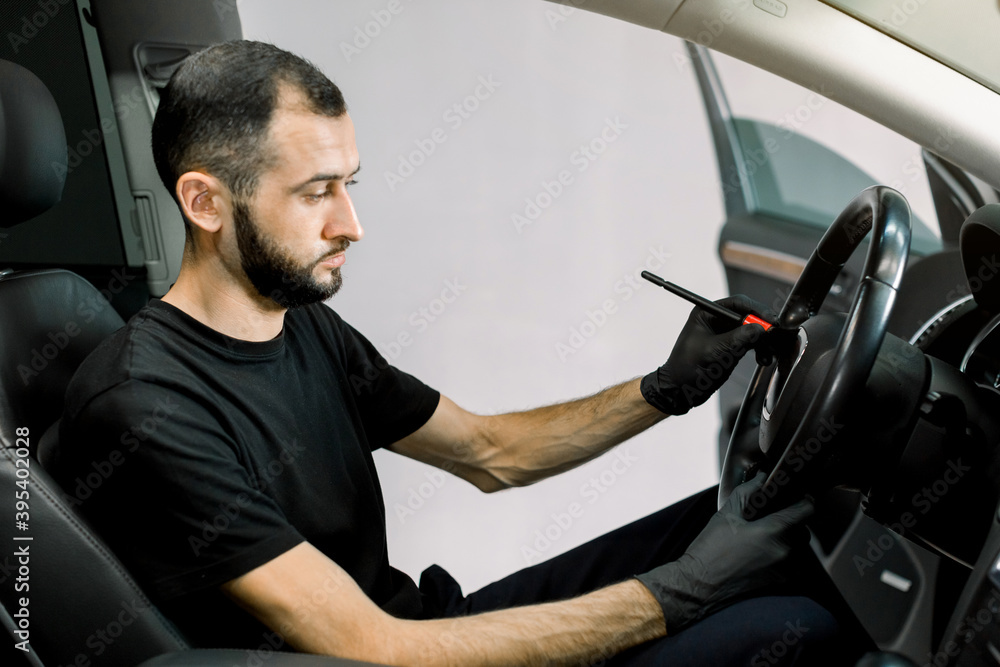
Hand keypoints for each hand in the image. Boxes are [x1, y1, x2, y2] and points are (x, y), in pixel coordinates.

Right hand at [635, 474, 813, 633]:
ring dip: (787, 539)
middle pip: (803, 530)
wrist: (700, 586)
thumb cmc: (710, 548)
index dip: (805, 501)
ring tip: (762, 536)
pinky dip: (780, 555)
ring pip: (797, 548)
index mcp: (773, 531)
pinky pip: (789, 563)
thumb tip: (762, 478)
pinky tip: (759, 552)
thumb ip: (746, 492)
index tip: (798, 497)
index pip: (805, 511)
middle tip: (771, 517)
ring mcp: (783, 570)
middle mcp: (784, 551)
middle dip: (792, 522)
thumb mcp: (726, 515)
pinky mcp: (778, 582)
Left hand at [641, 295, 769, 414]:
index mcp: (707, 313)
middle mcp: (717, 320)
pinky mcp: (731, 347)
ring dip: (763, 341)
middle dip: (762, 327)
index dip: (757, 310)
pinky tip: (763, 358)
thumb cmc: (686, 368)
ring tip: (768, 353)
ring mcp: (725, 334)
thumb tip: (761, 328)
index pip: (738, 303)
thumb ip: (738, 339)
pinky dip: (760, 350)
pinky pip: (750, 343)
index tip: (770, 320)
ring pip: (752, 330)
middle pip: (748, 316)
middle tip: (774, 336)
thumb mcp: (714, 352)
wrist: (679, 390)